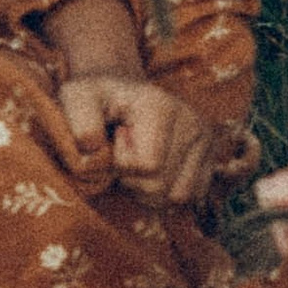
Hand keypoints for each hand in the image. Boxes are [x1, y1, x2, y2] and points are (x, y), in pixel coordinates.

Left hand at [56, 68, 219, 207]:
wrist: (120, 91)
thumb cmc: (96, 99)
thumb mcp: (76, 99)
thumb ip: (81, 124)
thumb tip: (95, 150)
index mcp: (159, 105)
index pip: (148, 166)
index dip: (121, 166)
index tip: (113, 141)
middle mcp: (190, 119)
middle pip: (163, 186)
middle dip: (134, 182)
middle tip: (123, 156)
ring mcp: (204, 137)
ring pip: (179, 196)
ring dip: (151, 192)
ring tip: (138, 165)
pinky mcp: (211, 153)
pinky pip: (192, 195)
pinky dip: (168, 193)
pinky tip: (154, 172)